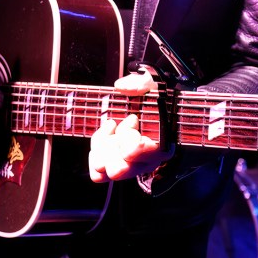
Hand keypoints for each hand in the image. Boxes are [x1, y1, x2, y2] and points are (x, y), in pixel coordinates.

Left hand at [88, 68, 174, 182]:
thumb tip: (121, 86)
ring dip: (102, 149)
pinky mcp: (118, 168)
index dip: (127, 132)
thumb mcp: (155, 87)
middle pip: (117, 170)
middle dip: (111, 145)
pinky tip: (105, 137)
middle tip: (119, 128)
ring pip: (103, 172)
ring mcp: (131, 168)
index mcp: (160, 148)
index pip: (133, 151)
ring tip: (111, 132)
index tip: (133, 118)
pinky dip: (97, 155)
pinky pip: (98, 174)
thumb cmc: (157, 102)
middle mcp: (146, 163)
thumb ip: (141, 83)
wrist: (155, 111)